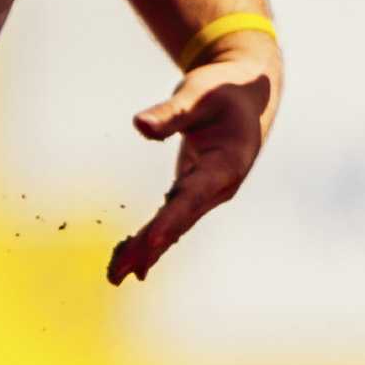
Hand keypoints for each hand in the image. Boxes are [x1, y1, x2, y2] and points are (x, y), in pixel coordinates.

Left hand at [108, 31, 283, 285]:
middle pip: (181, 221)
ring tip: (116, 274)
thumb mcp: (199, 94)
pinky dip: (152, 235)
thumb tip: (139, 125)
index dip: (169, 221)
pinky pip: (173, 217)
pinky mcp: (197, 189)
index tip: (149, 245)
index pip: (193, 196)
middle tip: (118, 274)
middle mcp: (220, 185)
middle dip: (151, 247)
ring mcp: (209, 191)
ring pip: (176, 225)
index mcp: (226, 163)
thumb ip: (171, 112)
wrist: (248, 93)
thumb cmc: (223, 89)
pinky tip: (131, 254)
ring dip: (148, 249)